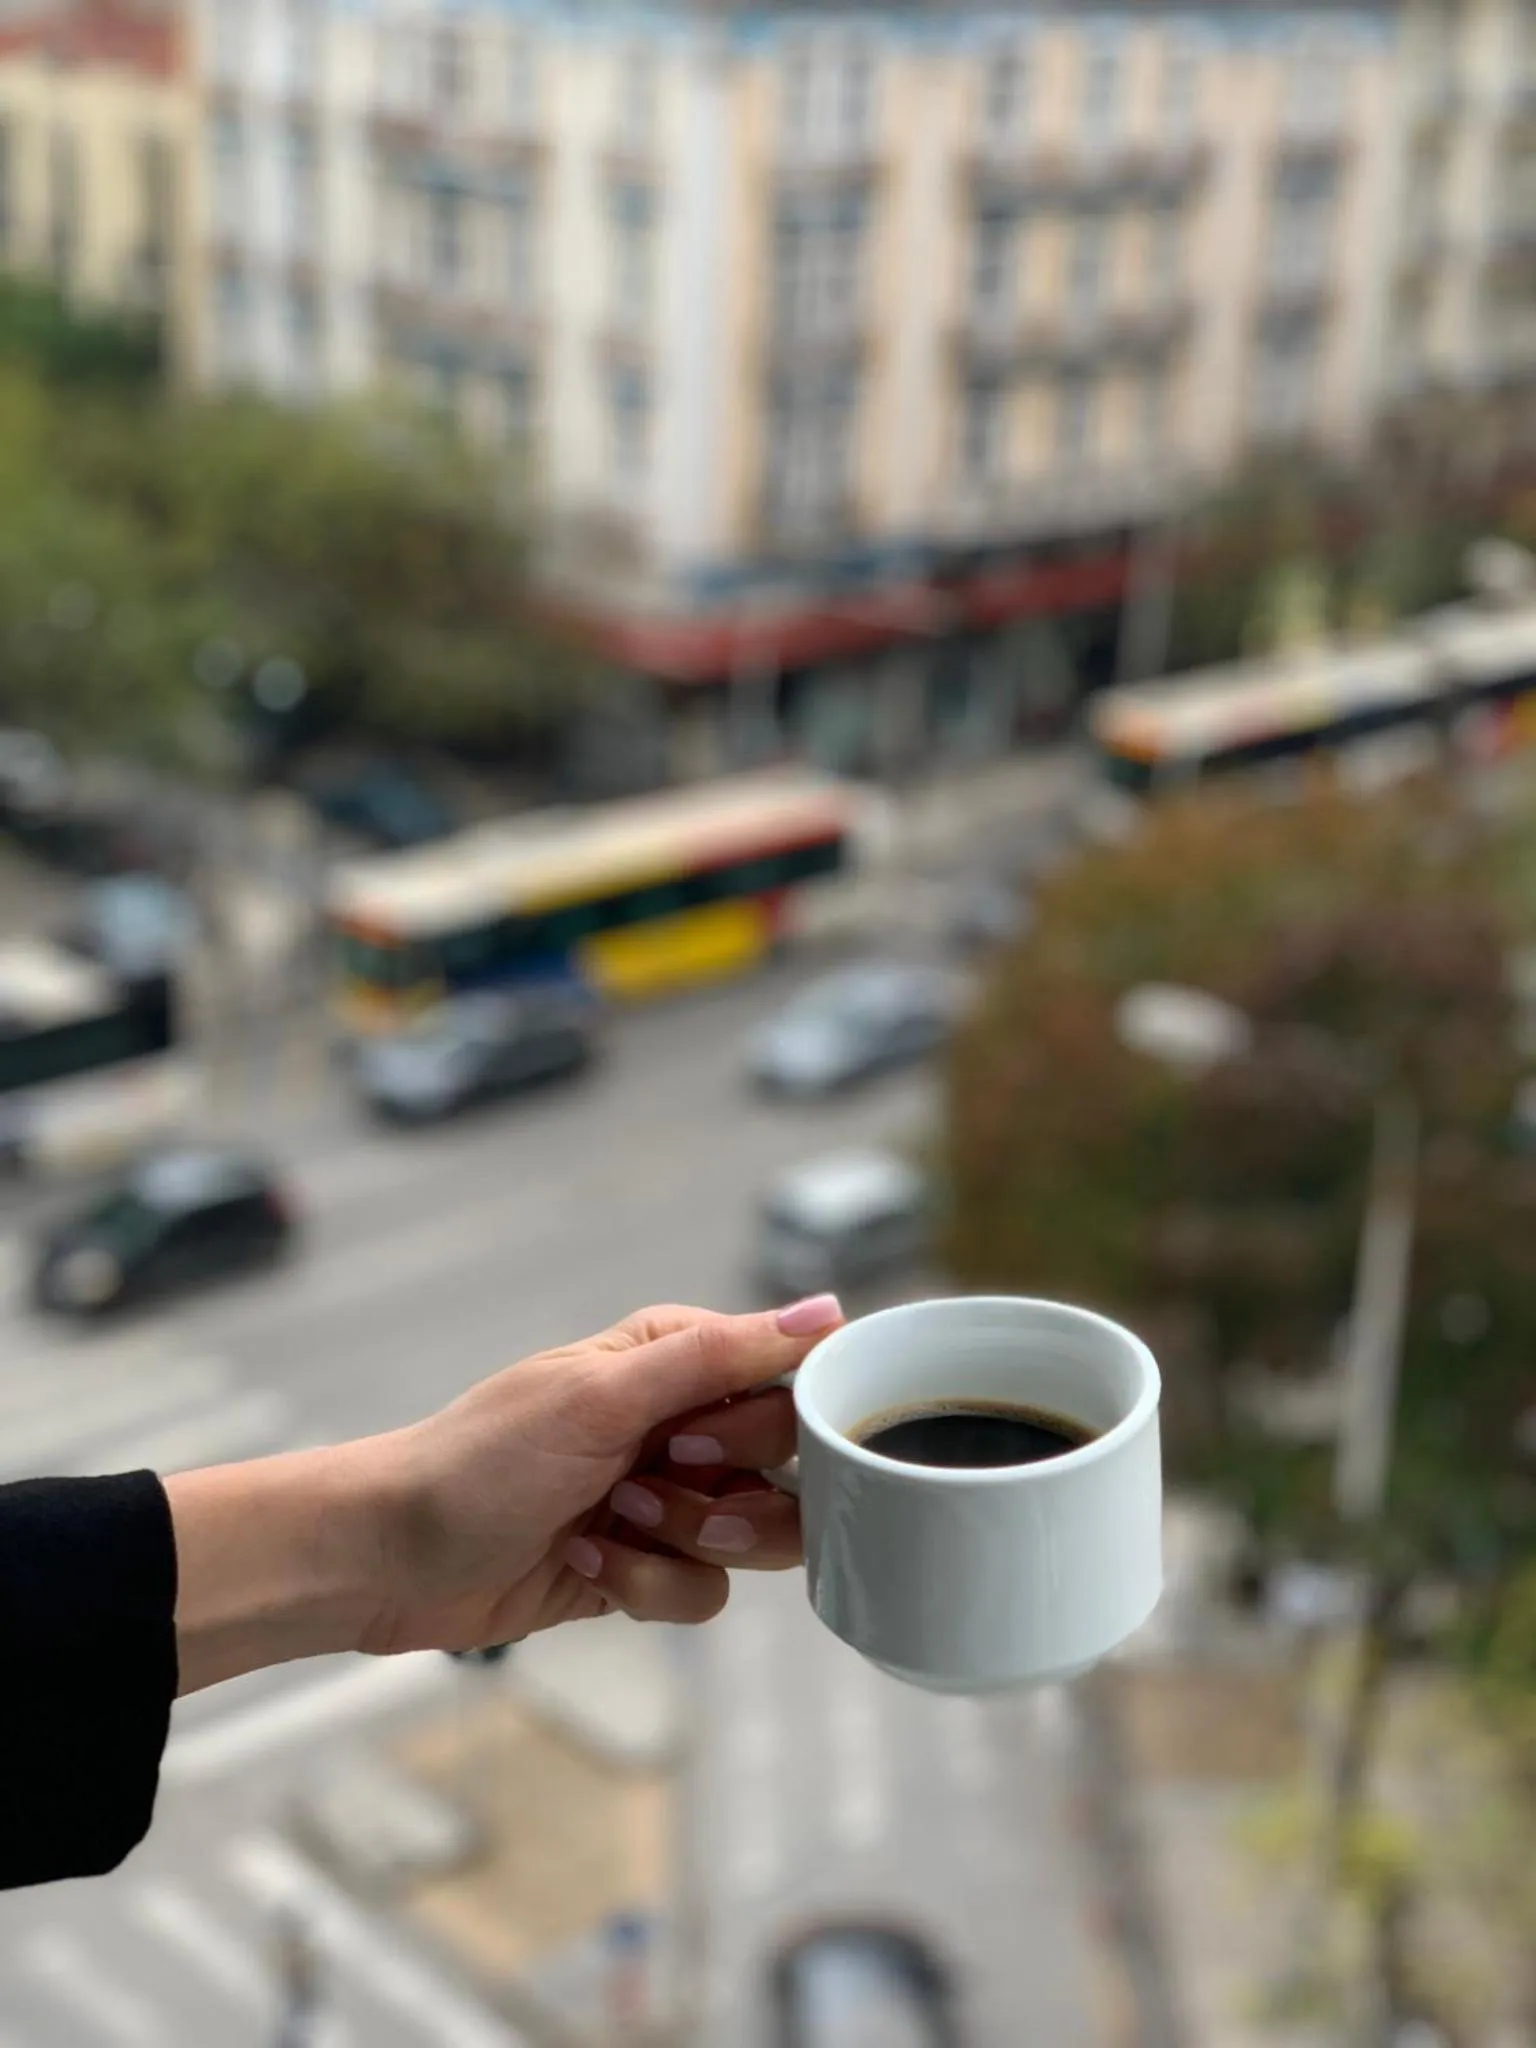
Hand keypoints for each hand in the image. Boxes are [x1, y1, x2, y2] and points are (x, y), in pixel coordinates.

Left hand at [166, 1297, 843, 1692]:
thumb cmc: (481, 1459)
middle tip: (643, 1483)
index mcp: (678, 1357)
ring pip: (757, 1537)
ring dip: (683, 1543)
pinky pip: (705, 1592)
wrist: (391, 1556)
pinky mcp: (646, 1567)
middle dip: (718, 1491)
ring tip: (611, 1524)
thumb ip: (721, 1354)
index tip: (694, 1438)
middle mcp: (682, 1421)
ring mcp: (668, 1497)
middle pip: (787, 1467)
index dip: (762, 1424)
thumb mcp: (603, 1394)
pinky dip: (646, 1585)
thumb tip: (828, 1310)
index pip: (789, 1379)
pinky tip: (582, 1563)